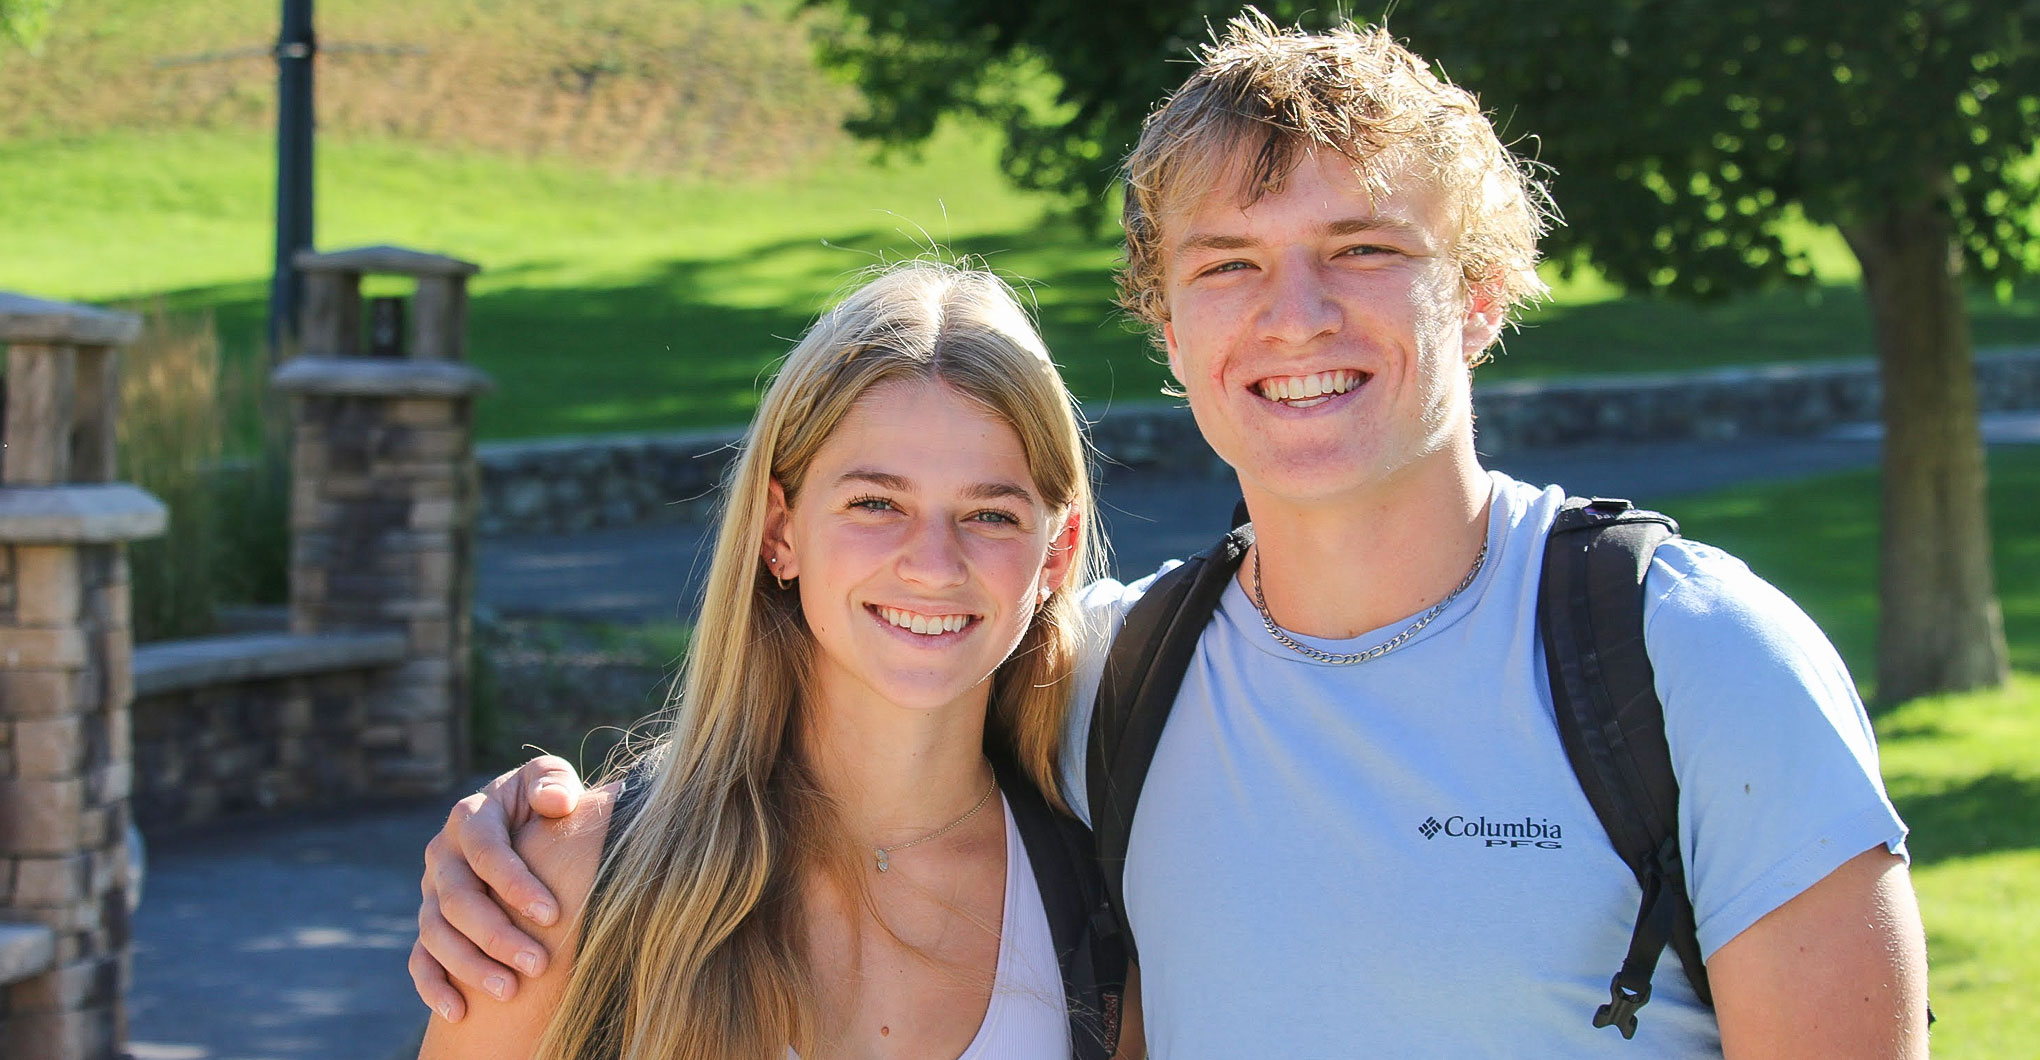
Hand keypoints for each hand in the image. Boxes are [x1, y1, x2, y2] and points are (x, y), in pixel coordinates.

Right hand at [411, 755, 585, 1021]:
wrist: (521, 822)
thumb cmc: (544, 800)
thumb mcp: (549, 779)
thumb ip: (552, 781)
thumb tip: (557, 801)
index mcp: (471, 817)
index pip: (487, 852)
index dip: (515, 884)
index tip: (552, 914)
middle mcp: (443, 855)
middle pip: (459, 900)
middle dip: (497, 935)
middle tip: (537, 964)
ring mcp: (431, 892)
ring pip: (437, 934)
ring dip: (470, 966)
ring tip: (509, 991)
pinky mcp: (430, 923)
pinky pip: (421, 958)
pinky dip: (433, 986)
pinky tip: (458, 1011)